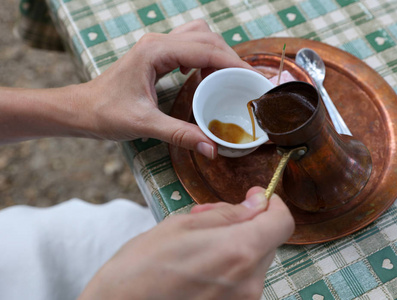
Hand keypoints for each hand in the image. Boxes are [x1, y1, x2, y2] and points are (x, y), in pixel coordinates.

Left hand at [79, 19, 252, 158]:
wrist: (81, 109)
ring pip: (199, 36)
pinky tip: (207, 75)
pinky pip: (189, 45)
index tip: (252, 78)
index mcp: (155, 52)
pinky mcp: (156, 54)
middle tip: (245, 82)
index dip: (233, 63)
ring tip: (229, 78)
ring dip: (218, 53)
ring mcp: (156, 45)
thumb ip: (181, 134)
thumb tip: (212, 148)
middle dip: (230, 58)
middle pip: (207, 38)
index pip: (206, 50)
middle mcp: (158, 42)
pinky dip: (205, 56)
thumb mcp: (144, 125)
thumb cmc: (105, 113)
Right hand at [79, 187, 294, 299]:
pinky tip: (201, 265)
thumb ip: (228, 214)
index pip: (282, 222)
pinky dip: (230, 267)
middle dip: (246, 224)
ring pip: (254, 261)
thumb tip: (257, 203)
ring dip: (235, 245)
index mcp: (240, 251)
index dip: (272, 205)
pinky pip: (243, 281)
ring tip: (199, 245)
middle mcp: (250, 282)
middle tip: (211, 219)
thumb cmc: (142, 266)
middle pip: (268, 241)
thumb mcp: (183, 225)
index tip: (256, 198)